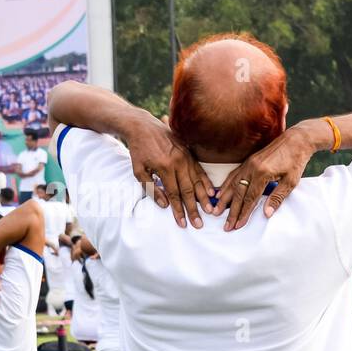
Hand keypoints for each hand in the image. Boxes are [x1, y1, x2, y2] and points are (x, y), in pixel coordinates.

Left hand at [124, 113, 212, 228]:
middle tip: (199, 224)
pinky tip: (213, 192)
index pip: (173, 194)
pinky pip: (200, 171)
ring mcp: (186, 157)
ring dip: (204, 198)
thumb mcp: (138, 170)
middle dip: (194, 209)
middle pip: (188, 191)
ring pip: (197, 182)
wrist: (143, 126)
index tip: (182, 224)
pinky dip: (207, 182)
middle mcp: (178, 163)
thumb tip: (164, 205)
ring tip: (211, 211)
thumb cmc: (139, 150)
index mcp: (164, 168)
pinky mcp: (189, 154)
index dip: (178, 211)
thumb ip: (151, 188)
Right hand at [216, 121, 318, 230]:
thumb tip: (266, 214)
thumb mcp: (291, 182)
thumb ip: (277, 197)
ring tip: (216, 211)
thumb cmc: (295, 161)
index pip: (250, 199)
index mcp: (262, 174)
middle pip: (238, 193)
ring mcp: (248, 164)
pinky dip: (226, 185)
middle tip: (226, 225)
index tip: (237, 225)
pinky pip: (234, 175)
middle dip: (231, 211)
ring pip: (232, 184)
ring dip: (224, 199)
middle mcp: (251, 168)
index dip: (243, 213)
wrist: (295, 140)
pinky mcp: (248, 161)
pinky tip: (220, 193)